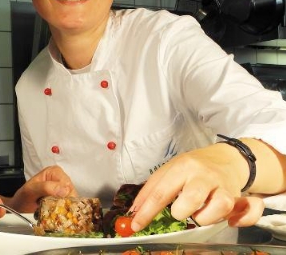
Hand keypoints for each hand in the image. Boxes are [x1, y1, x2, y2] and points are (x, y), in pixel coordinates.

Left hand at [4, 165, 77, 211]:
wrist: (19, 206)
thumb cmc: (23, 197)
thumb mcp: (31, 190)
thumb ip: (46, 187)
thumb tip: (64, 190)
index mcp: (55, 172)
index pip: (67, 185)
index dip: (64, 197)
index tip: (55, 204)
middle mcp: (61, 179)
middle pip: (72, 193)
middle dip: (65, 203)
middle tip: (53, 210)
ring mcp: (63, 189)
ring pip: (72, 201)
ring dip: (64, 209)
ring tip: (53, 212)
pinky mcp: (63, 199)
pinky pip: (69, 206)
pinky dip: (64, 212)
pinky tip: (55, 213)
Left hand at [129, 144, 264, 231]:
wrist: (226, 158)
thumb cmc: (193, 168)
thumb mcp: (169, 171)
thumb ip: (151, 190)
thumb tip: (134, 211)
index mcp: (182, 167)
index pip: (161, 192)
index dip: (147, 212)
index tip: (136, 225)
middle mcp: (204, 175)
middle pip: (191, 199)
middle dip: (181, 212)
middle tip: (181, 210)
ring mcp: (224, 186)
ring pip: (220, 207)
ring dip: (207, 218)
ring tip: (201, 213)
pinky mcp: (240, 196)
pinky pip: (248, 211)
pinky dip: (240, 220)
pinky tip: (230, 221)